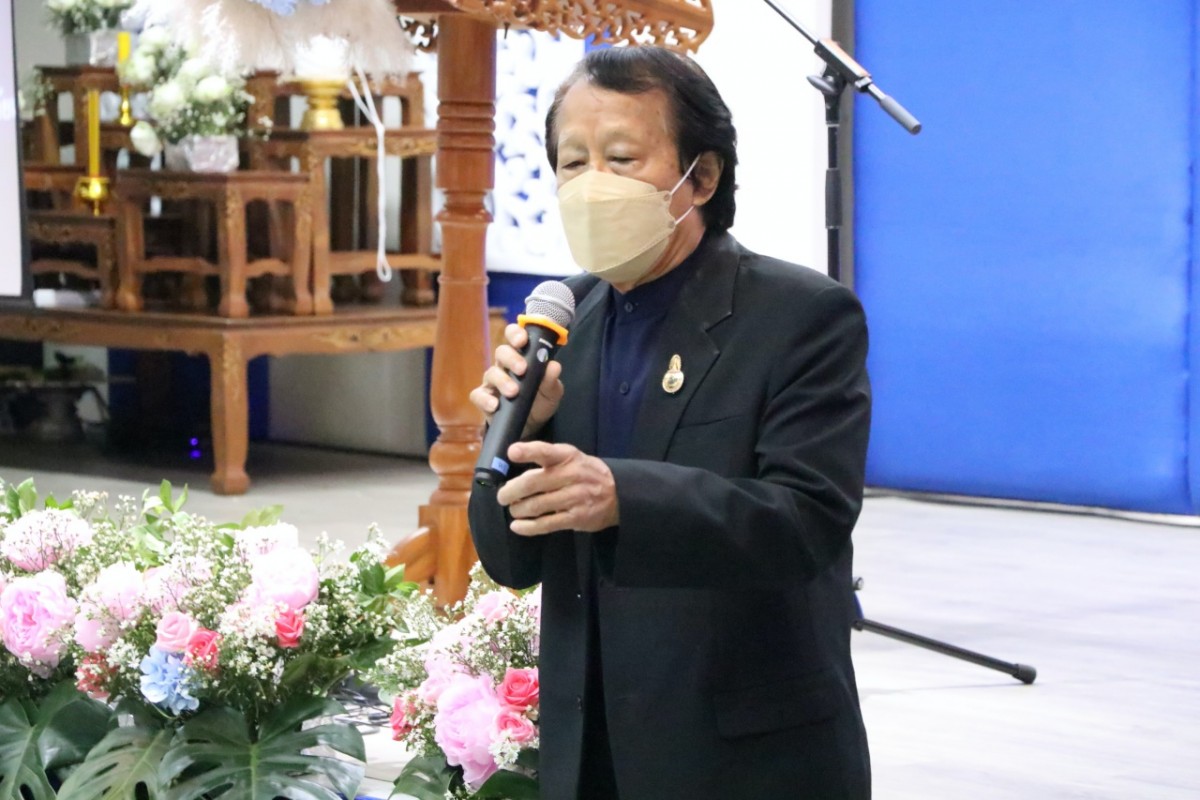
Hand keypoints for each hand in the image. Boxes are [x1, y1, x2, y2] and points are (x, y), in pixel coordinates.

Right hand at [469, 323, 563, 438]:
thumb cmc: (541, 401)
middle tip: (523, 369)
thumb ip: (551, 380)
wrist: (532, 426)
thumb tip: (554, 366)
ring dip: (502, 381)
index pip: (514, 337)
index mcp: (521, 356)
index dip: (515, 334)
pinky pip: (478, 395)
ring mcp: (492, 382)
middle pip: (501, 352)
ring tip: (514, 392)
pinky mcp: (484, 399)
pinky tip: (495, 405)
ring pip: (490, 373)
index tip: (522, 340)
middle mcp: (504, 366)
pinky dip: (485, 399)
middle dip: (511, 358)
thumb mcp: (551, 392)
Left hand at [497, 442, 618, 535]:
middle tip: (502, 496)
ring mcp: (574, 498)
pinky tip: (517, 526)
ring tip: (514, 509)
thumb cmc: (586, 473)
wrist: (618, 493)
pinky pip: (546, 524)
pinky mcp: (576, 518)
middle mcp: (571, 476)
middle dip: (511, 491)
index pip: (546, 452)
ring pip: (536, 505)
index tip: (512, 453)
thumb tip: (513, 470)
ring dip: (518, 509)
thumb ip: (546, 460)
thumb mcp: (571, 457)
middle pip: (533, 483)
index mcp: (568, 457)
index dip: (528, 451)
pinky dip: (527, 527)